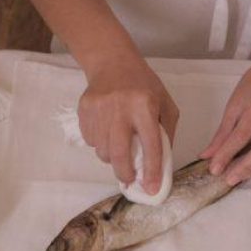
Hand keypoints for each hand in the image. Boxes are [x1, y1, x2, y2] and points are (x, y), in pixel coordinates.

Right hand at [78, 57, 178, 193]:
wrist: (112, 62)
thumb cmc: (144, 86)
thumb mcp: (165, 104)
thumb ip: (166, 133)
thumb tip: (160, 165)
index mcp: (144, 106)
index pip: (150, 145)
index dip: (152, 170)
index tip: (152, 188)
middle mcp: (120, 108)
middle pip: (119, 153)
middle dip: (125, 173)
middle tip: (130, 179)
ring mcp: (99, 109)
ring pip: (102, 150)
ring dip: (112, 157)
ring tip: (120, 145)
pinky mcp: (84, 110)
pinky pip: (91, 141)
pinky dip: (100, 144)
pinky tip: (108, 132)